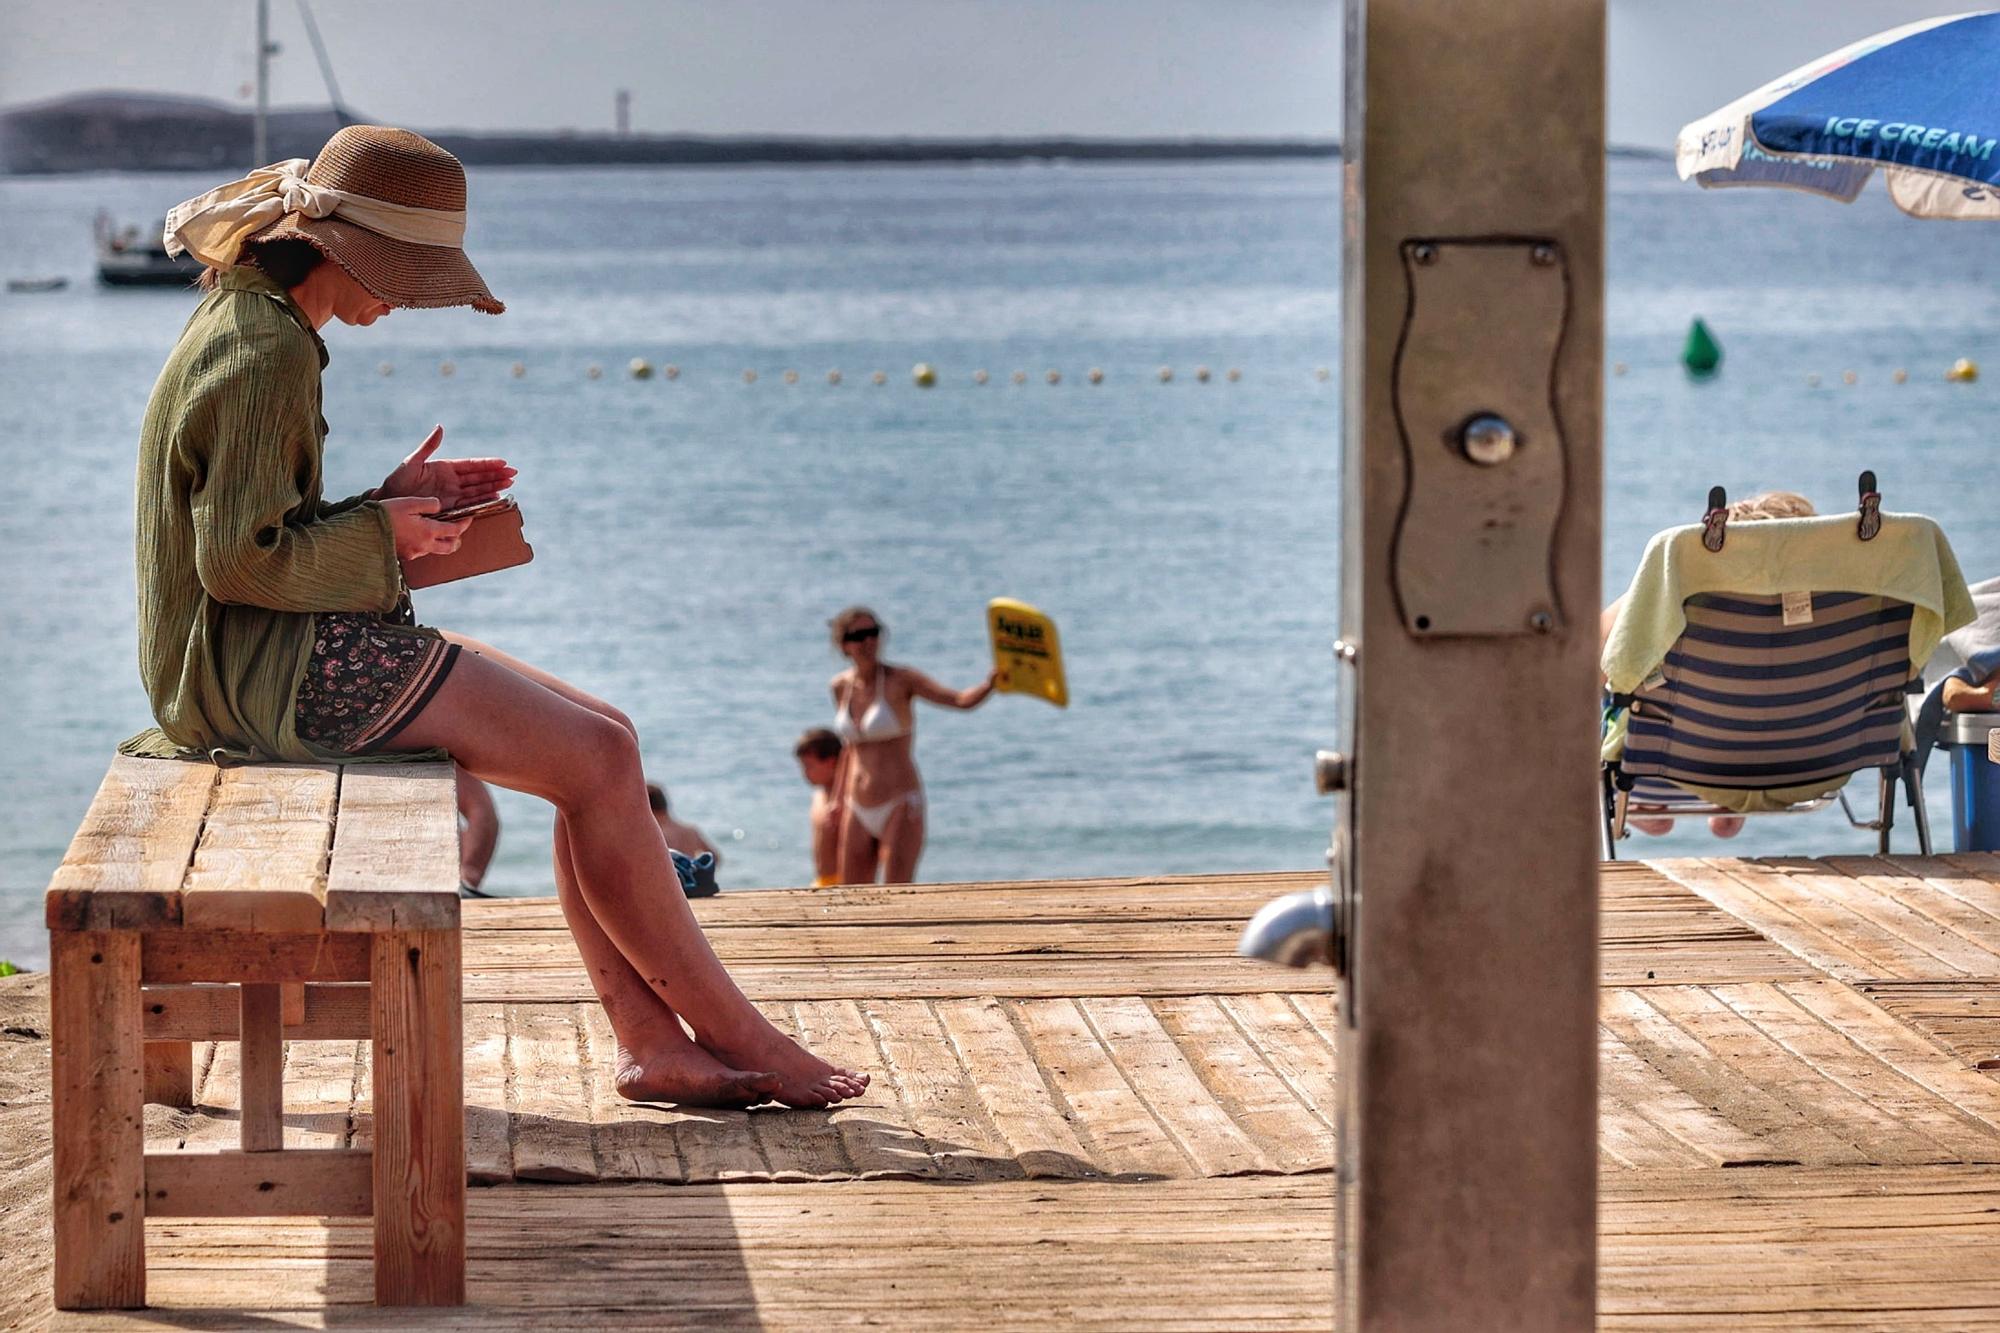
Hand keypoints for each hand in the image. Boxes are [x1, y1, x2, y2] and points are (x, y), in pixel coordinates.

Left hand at [377, 425, 515, 507]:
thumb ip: (428, 446)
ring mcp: (452, 495)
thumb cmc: (397, 482)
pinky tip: (495, 499)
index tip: (502, 463)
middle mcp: (451, 481)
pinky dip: (483, 501)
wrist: (389, 503)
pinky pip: (470, 504)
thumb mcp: (412, 462)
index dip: (487, 464)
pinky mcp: (450, 508)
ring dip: (494, 487)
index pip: (471, 465)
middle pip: (479, 478)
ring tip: (509, 484)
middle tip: (513, 474)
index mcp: (444, 468)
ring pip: (478, 490)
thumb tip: (440, 427)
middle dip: (496, 476)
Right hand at [383, 496, 471, 562]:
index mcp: (429, 532)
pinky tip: (416, 534)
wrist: (361, 533)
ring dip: (439, 541)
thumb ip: (428, 504)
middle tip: (457, 529)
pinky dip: (423, 543)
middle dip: (456, 539)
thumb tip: (439, 506)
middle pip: (450, 547)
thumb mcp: (408, 503)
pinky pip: (420, 551)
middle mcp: (424, 546)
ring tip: (435, 529)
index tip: (468, 517)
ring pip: (434, 549)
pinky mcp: (403, 557)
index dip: (464, 523)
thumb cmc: (385, 515)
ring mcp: (413, 554)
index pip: (455, 530)